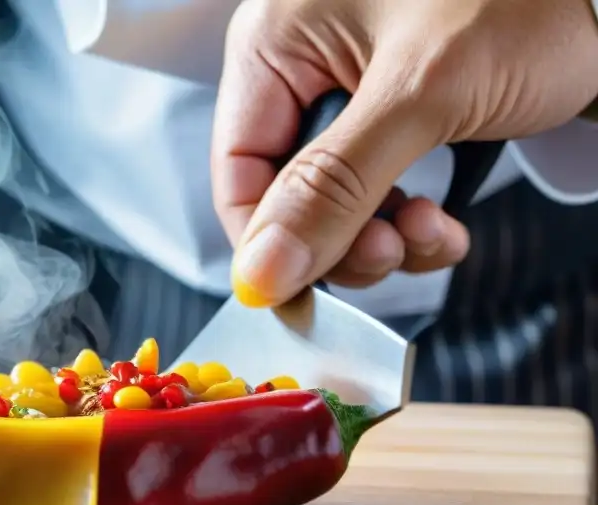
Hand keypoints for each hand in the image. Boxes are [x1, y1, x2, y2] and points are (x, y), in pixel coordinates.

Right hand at [212, 0, 597, 306]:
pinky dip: (410, 227)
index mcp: (277, 42)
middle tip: (386, 251)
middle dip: (339, 242)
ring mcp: (351, 98)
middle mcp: (304, 69)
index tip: (299, 287)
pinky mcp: (395, 122)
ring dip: (382, 240)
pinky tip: (442, 223)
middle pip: (285, 197)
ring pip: (334, 208)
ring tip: (430, 229)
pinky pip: (377, 197)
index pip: (237, 171)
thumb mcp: (419, 96)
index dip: (264, 240)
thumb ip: (333, 188)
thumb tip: (261, 269)